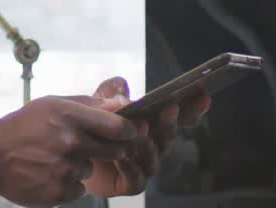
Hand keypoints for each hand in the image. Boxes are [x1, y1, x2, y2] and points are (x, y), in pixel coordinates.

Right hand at [0, 95, 137, 207]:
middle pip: (113, 151)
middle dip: (105, 149)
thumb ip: (88, 104)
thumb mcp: (52, 104)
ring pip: (90, 169)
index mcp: (70, 116)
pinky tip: (49, 173)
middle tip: (82, 146)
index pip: (117, 126)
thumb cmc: (23, 127)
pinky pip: (78, 188)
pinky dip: (67, 183)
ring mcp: (66, 168)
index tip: (127, 133)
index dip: (128, 131)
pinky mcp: (60, 191)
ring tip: (54, 159)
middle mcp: (71, 142)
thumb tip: (121, 104)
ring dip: (79, 165)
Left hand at [82, 77, 211, 196]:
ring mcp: (143, 165)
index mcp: (152, 124)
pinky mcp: (130, 183)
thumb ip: (111, 91)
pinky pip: (136, 179)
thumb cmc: (91, 125)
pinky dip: (130, 167)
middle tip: (168, 108)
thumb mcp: (99, 100)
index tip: (203, 95)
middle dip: (169, 121)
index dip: (193, 108)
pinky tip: (121, 156)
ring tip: (140, 130)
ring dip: (149, 144)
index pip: (179, 117)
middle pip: (168, 135)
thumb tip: (123, 93)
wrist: (71, 151)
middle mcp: (153, 145)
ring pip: (154, 158)